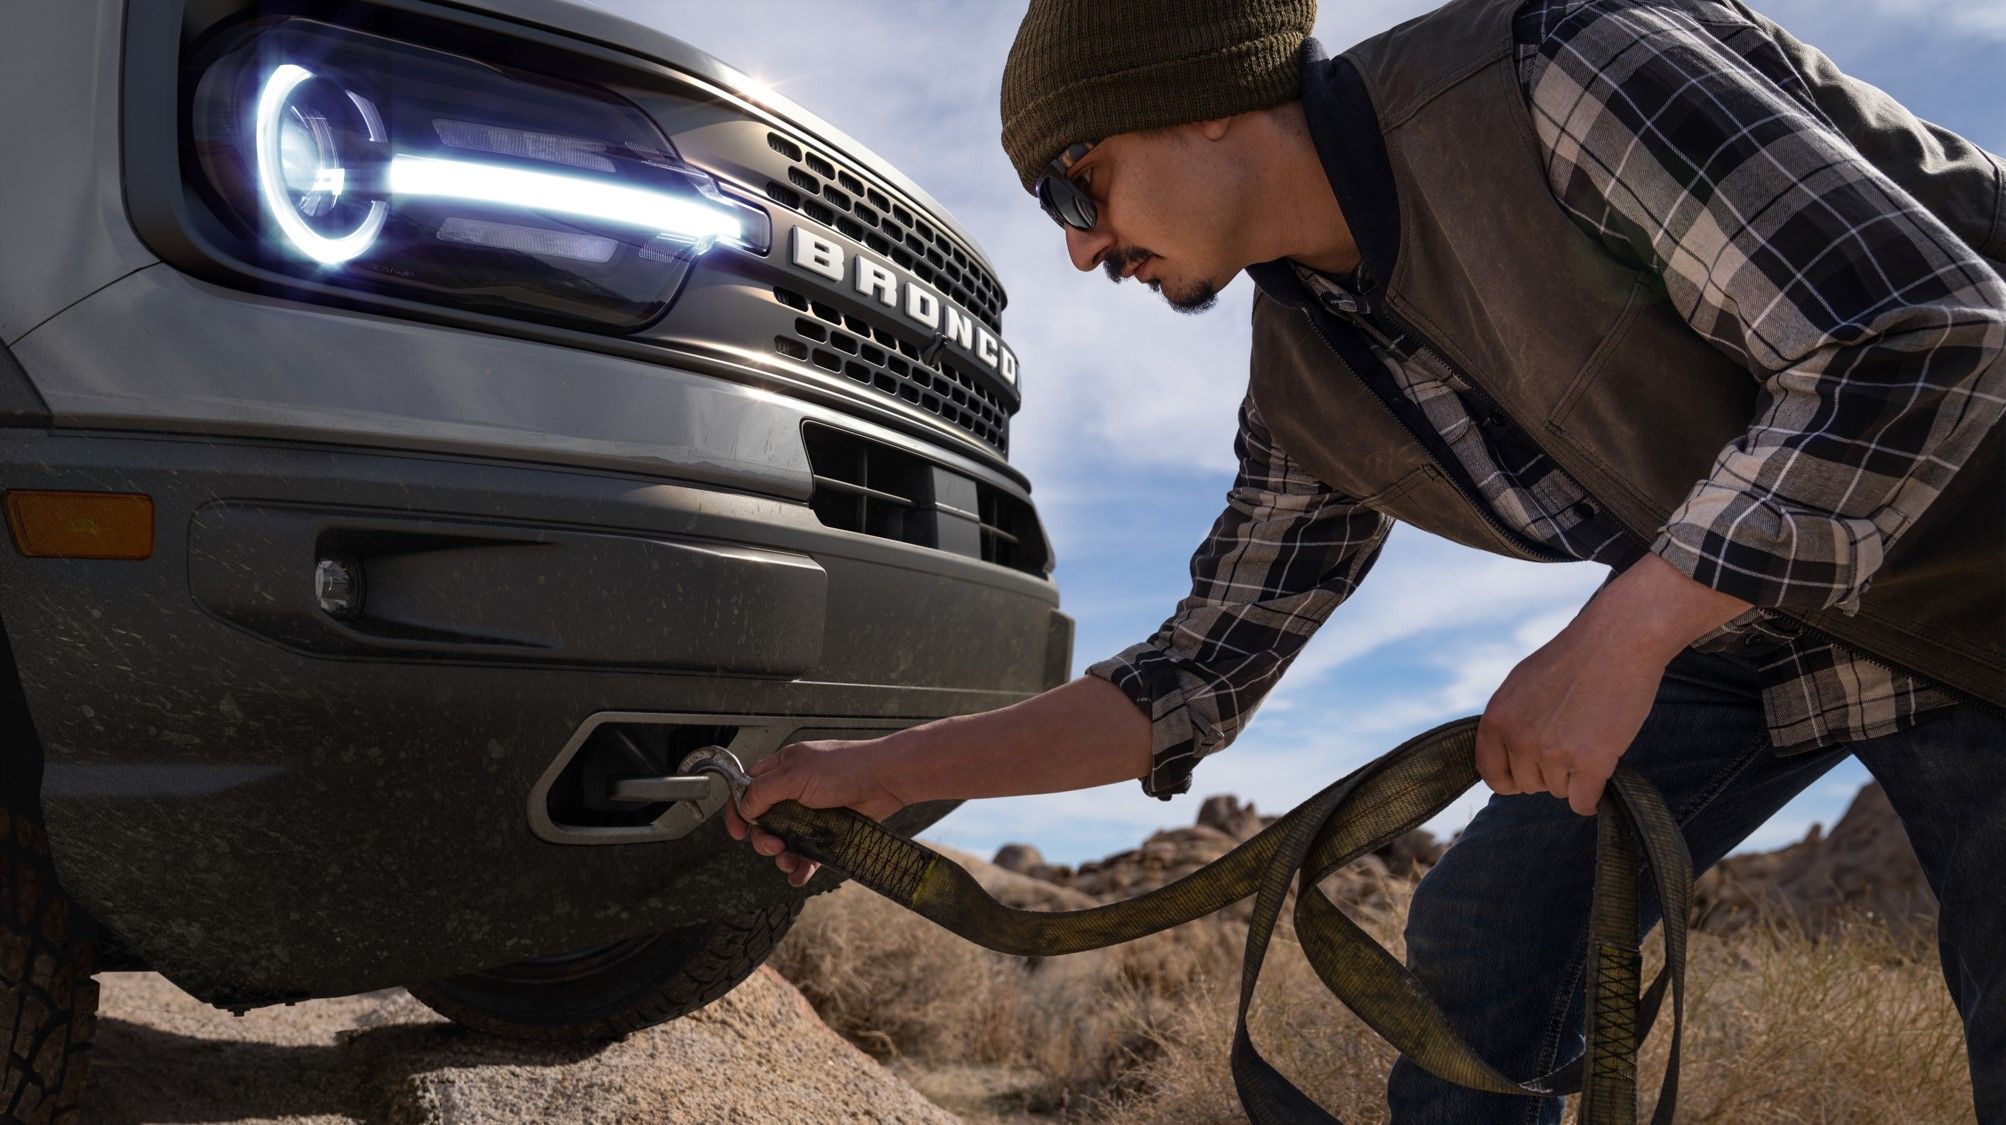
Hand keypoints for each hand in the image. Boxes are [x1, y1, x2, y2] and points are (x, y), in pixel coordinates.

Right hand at [722, 737, 913, 887]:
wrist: (884, 779)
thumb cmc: (845, 767)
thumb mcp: (795, 774)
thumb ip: (764, 791)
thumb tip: (744, 808)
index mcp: (781, 770)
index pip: (747, 790)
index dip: (738, 811)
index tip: (737, 831)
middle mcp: (793, 791)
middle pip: (764, 822)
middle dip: (763, 838)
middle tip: (774, 845)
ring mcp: (810, 812)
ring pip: (785, 841)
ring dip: (782, 856)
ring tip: (789, 861)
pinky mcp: (828, 831)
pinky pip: (808, 854)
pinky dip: (801, 867)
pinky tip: (800, 874)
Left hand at [1476, 553, 1752, 814]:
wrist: (1619, 639)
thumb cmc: (1575, 658)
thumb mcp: (1522, 683)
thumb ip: (1510, 720)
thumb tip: (1505, 754)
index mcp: (1496, 718)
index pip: (1491, 773)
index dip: (1511, 776)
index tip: (1528, 771)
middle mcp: (1518, 739)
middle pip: (1527, 785)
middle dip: (1547, 772)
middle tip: (1571, 741)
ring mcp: (1552, 753)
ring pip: (1559, 791)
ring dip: (1575, 775)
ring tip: (1591, 737)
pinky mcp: (1589, 763)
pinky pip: (1583, 803)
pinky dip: (1592, 796)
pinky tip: (1601, 771)